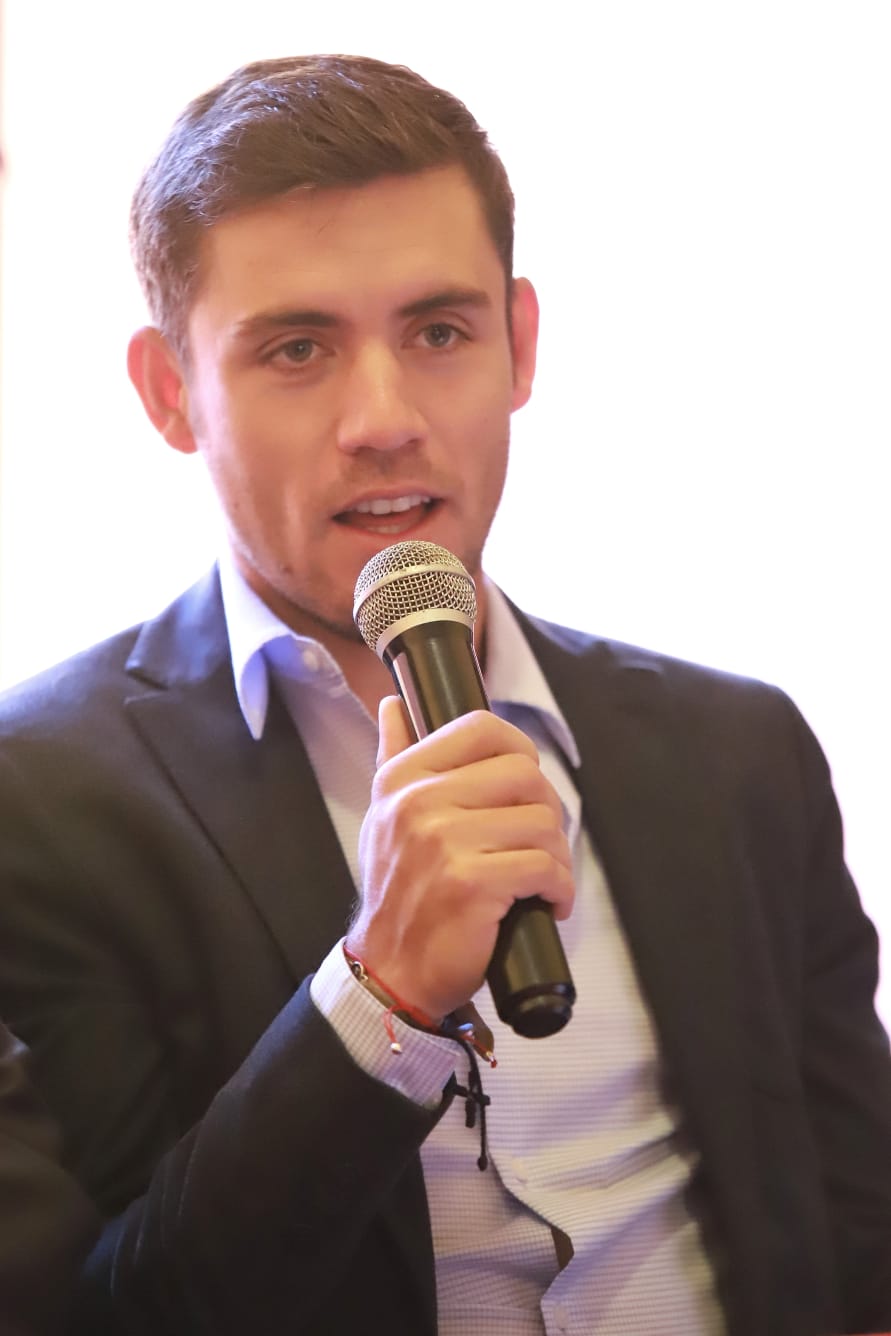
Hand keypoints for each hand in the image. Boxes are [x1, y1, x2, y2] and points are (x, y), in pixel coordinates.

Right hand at [347, 696, 574, 1019]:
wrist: (390, 969)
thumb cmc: (399, 891)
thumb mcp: (383, 816)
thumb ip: (393, 756)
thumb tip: (394, 704)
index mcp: (402, 778)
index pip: (481, 729)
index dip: (519, 750)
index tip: (525, 785)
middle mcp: (418, 803)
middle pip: (524, 774)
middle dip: (547, 810)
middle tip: (539, 843)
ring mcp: (444, 842)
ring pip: (541, 821)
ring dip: (557, 855)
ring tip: (543, 877)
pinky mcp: (472, 884)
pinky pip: (544, 866)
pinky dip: (559, 887)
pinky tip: (549, 902)